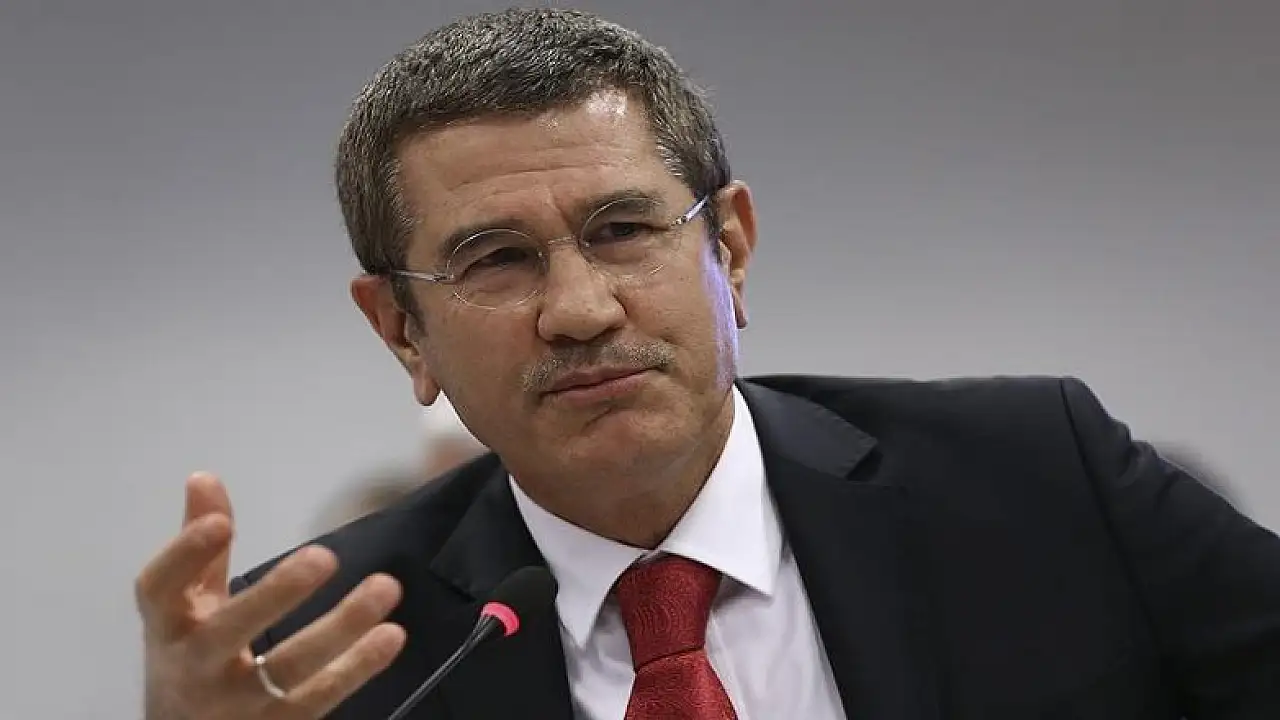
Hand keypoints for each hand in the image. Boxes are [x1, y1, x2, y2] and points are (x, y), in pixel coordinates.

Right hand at [136, 472, 406, 718]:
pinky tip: (391, 634)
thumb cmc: (190, 658)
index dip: (185, 555)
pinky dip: (358, 667)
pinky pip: (320, 698)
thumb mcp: (184, 607)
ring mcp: (236, 703)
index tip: (222, 522)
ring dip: (341, 627)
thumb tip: (204, 477)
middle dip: (276, 593)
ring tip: (386, 586)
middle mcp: (195, 666)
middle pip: (230, 630)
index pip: (161, 588)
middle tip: (325, 555)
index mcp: (169, 626)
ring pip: (289, 669)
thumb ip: (200, 548)